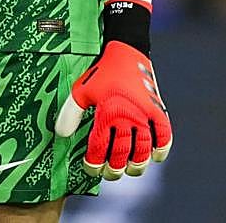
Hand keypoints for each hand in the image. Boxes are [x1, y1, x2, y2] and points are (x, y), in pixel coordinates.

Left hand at [54, 40, 172, 179]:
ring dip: (137, 163)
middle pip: (121, 152)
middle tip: (110, 174)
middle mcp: (127, 116)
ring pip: (143, 148)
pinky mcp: (157, 109)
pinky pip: (164, 134)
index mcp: (107, 112)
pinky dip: (162, 147)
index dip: (94, 162)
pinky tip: (156, 156)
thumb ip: (70, 113)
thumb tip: (61, 135)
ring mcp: (144, 114)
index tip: (90, 169)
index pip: (99, 146)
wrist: (126, 51)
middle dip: (114, 168)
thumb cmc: (101, 73)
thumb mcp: (81, 90)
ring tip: (131, 170)